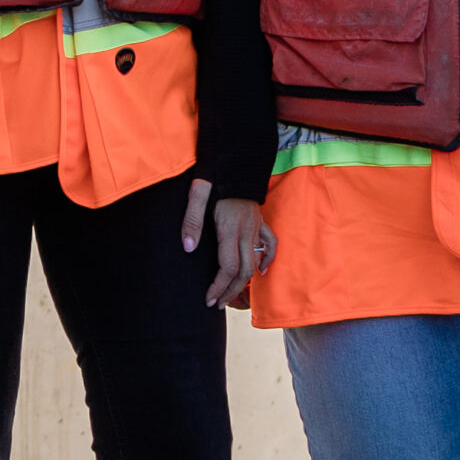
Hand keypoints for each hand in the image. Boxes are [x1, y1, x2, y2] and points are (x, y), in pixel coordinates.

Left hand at [181, 178, 270, 309]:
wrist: (238, 155)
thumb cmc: (215, 173)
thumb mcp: (198, 193)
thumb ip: (192, 221)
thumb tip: (190, 248)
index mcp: (230, 227)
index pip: (228, 267)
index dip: (218, 287)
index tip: (208, 299)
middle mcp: (247, 230)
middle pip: (243, 271)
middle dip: (230, 291)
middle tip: (216, 304)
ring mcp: (256, 225)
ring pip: (255, 262)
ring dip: (244, 282)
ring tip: (230, 295)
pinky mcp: (260, 219)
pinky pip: (270, 243)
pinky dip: (268, 259)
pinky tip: (262, 271)